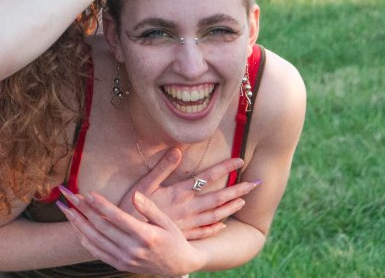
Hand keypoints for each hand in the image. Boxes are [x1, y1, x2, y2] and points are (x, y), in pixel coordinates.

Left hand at [57, 187, 204, 274]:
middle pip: (101, 227)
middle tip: (70, 196)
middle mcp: (133, 249)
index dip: (101, 204)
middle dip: (83, 209)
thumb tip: (135, 194)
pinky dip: (85, 239)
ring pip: (95, 240)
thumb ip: (149, 208)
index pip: (117, 217)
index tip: (88, 193)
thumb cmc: (174, 238)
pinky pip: (97, 252)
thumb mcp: (167, 221)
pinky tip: (76, 227)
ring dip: (78, 224)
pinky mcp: (120, 265)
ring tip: (66, 209)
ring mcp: (125, 259)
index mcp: (146, 236)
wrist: (178, 265)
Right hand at [121, 148, 256, 239]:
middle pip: (218, 197)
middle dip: (239, 189)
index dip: (224, 168)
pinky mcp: (184, 235)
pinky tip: (224, 224)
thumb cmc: (132, 206)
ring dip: (232, 207)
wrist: (127, 235)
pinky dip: (216, 227)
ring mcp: (188, 223)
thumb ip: (162, 167)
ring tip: (245, 201)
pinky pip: (205, 231)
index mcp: (179, 192)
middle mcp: (188, 208)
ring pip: (216, 214)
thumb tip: (177, 149)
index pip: (207, 177)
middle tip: (257, 183)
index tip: (240, 160)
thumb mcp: (145, 183)